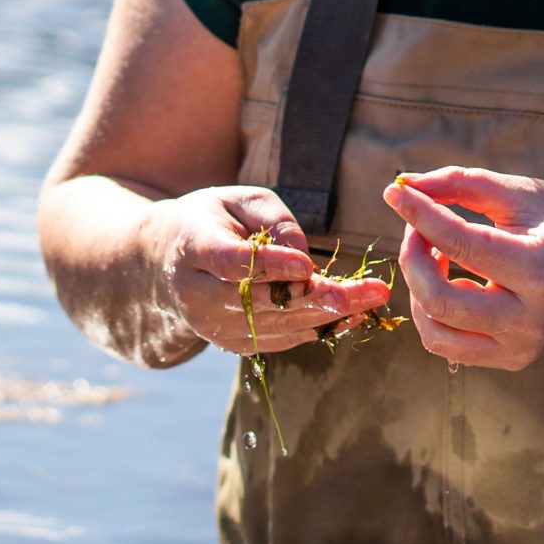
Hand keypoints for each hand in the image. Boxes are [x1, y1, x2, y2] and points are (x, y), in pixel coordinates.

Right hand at [148, 187, 389, 357]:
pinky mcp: (231, 343)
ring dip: (330, 315)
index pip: (231, 262)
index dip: (270, 266)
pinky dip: (318, 328)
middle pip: (263, 300)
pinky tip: (353, 313)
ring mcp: (213, 325)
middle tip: (371, 290)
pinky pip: (280, 339)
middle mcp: (197, 295)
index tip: (309, 266)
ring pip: (277, 324)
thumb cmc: (214, 220)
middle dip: (320, 297)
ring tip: (373, 299)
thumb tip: (305, 258)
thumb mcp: (240, 200)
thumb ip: (275, 220)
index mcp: (192, 248)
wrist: (170, 262)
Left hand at [381, 167, 543, 371]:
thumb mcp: (524, 193)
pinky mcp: (513, 360)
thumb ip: (462, 185)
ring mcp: (522, 348)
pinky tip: (450, 279)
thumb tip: (404, 186)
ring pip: (435, 332)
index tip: (394, 192)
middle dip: (412, 256)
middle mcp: (532, 319)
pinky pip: (449, 345)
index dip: (419, 214)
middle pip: (438, 298)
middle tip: (418, 226)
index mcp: (541, 269)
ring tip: (436, 254)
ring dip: (419, 288)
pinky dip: (435, 311)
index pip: (460, 244)